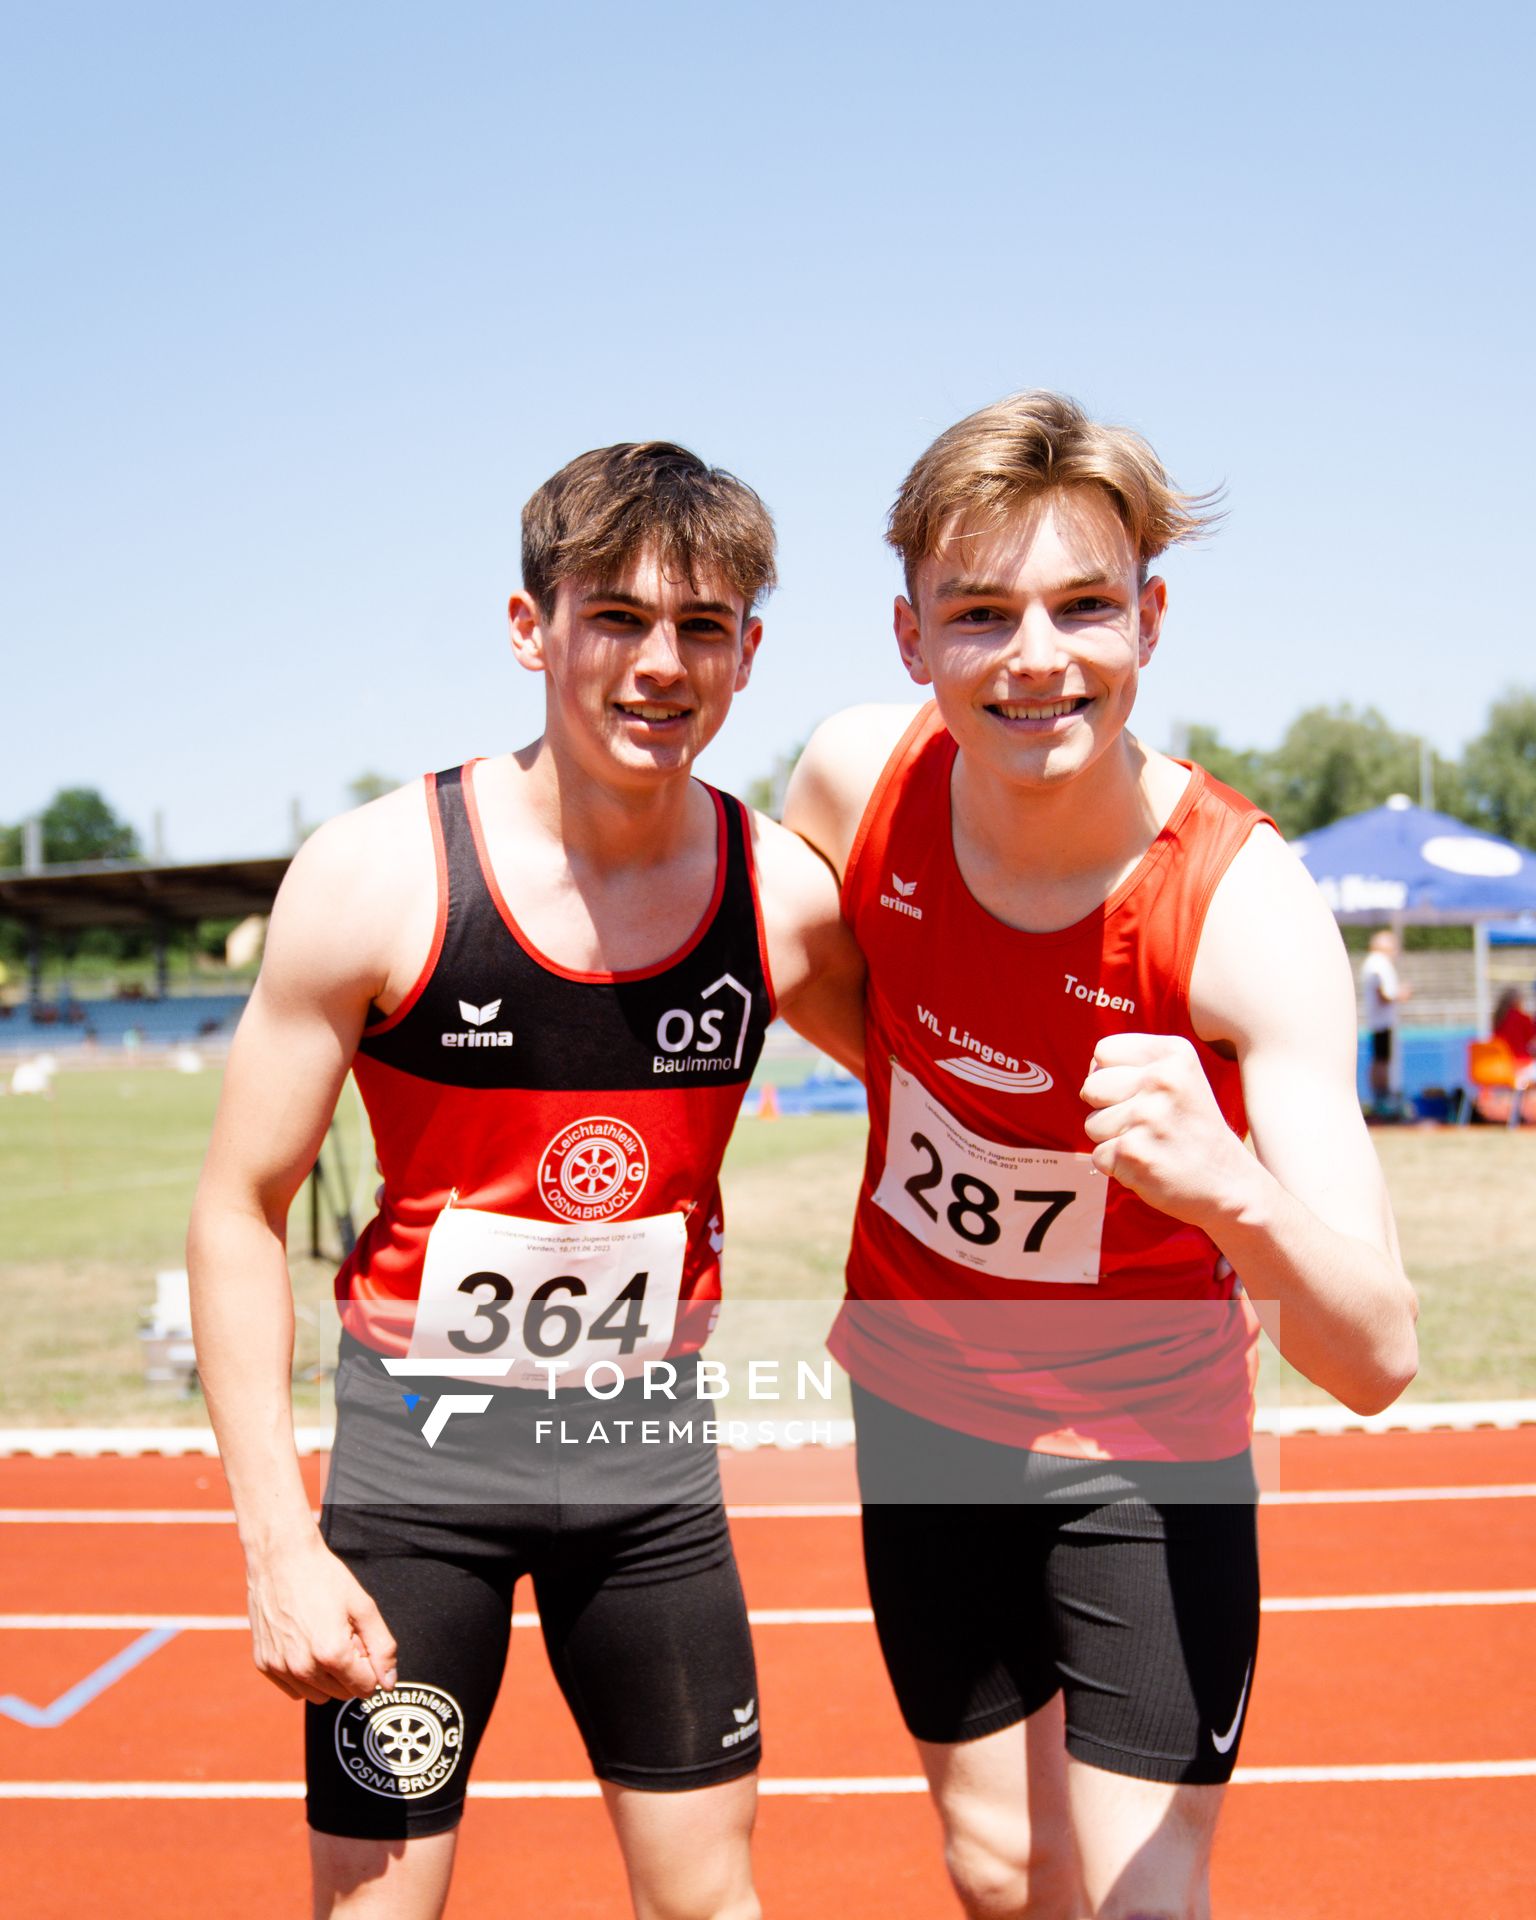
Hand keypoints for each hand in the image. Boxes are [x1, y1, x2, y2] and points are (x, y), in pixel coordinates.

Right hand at [245, 1534, 397, 1704]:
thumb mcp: (363, 1606)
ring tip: (323, 1639)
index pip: (365, 1687)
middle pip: (343, 1693)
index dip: (370, 1665)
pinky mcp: (264, 1665)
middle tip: (343, 1636)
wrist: (280, 1558)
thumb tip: (389, 1683)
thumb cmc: (324, 1577)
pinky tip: (305, 1644)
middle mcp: (303, 1667)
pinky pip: (294, 1689)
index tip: (360, 1641)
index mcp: (331, 1653)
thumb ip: (382, 1647)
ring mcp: (280, 1668)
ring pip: (318, 1696)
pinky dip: (304, 1676)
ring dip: (327, 1678)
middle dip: (350, 1671)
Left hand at [1080, 1032, 1249, 1227]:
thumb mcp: (1180, 1077)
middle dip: (1107, 1109)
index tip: (1139, 1093)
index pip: (1104, 1051)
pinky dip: (1118, 1166)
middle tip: (1144, 1123)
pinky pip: (1098, 1156)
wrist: (1229, 1182)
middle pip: (1091, 1087)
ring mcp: (1147, 1117)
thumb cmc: (1193, 1127)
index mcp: (1173, 1053)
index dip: (1111, 1075)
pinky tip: (1150, 1163)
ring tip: (1151, 1144)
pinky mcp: (1134, 1152)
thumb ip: (1136, 1065)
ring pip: (1091, 1125)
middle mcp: (1161, 1080)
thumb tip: (1089, 1076)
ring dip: (1113, 1140)